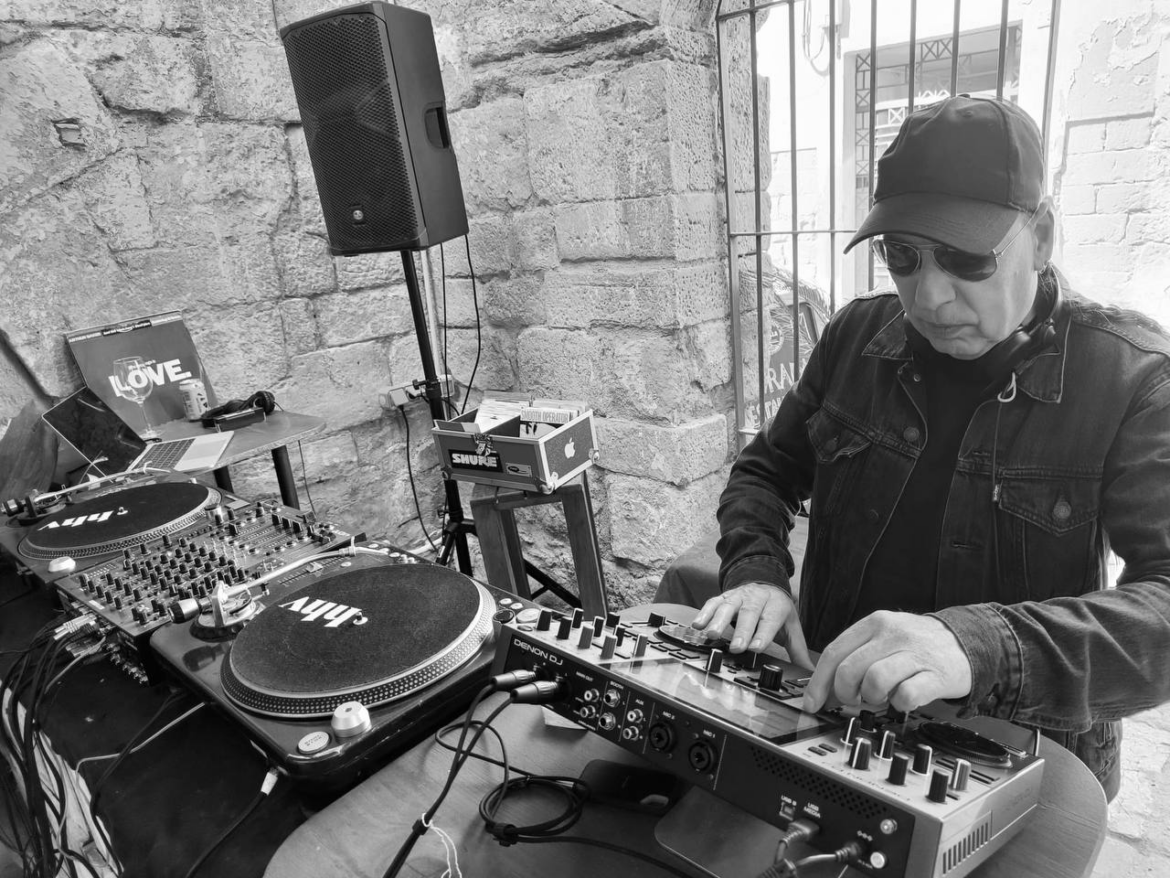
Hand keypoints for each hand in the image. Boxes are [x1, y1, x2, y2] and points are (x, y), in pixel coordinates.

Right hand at [691, 583, 812, 669]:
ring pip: (728, 607)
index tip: (756, 648)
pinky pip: (712, 603)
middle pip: (748, 614)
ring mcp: (738, 596)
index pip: (770, 620)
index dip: (763, 634)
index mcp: (776, 606)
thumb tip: (813, 674)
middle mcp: (757, 598)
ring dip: (719, 621)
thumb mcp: (792, 626)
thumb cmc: (777, 610)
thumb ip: (798, 651)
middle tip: (737, 647)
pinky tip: (697, 625)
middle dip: (741, 631)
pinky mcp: (724, 596)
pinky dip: (704, 613)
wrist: (765, 582)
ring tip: (712, 635)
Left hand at [801, 611, 971, 713]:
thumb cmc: (916, 645)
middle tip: (854, 700)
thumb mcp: (883, 638)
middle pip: (849, 670)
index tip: (812, 703)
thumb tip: (823, 690)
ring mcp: (915, 653)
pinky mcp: (936, 675)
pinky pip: (906, 696)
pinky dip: (899, 704)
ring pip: (874, 681)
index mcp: (874, 623)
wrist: (966, 642)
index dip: (818, 683)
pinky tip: (903, 699)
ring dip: (872, 698)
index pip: (834, 652)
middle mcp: (892, 634)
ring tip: (882, 697)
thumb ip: (855, 656)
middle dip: (844, 694)